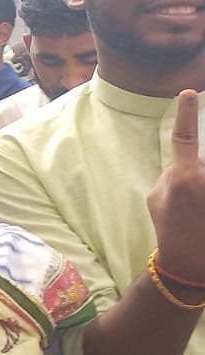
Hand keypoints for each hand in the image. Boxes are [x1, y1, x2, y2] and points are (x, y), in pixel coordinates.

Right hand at [149, 90, 204, 280]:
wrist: (193, 260)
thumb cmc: (169, 229)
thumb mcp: (155, 200)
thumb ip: (170, 174)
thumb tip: (183, 163)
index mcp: (184, 177)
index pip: (183, 138)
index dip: (184, 114)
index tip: (188, 93)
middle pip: (203, 163)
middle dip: (196, 174)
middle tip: (190, 202)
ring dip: (200, 188)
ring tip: (197, 208)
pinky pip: (203, 186)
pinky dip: (199, 198)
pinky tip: (198, 210)